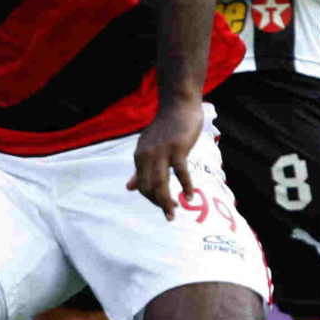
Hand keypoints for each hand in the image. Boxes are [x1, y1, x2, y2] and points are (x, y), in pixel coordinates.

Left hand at [128, 99, 202, 219]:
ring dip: (167, 201)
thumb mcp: (149, 147)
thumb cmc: (166, 127)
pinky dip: (185, 186)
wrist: (178, 105)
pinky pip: (180, 172)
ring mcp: (161, 152)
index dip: (152, 199)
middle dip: (158, 204)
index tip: (164, 206)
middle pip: (148, 187)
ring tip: (175, 212)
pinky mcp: (177, 148)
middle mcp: (147, 155)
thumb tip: (129, 187)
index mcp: (140, 156)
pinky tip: (190, 195)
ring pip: (161, 183)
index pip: (142, 185)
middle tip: (170, 215)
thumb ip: (140, 168)